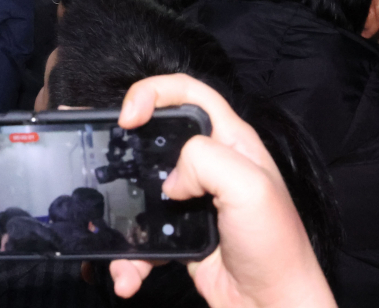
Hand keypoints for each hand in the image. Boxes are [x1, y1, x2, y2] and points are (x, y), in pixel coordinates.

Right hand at [109, 74, 334, 307]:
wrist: (273, 307)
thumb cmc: (275, 246)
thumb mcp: (250, 186)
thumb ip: (205, 160)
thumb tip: (171, 178)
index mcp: (231, 140)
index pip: (188, 91)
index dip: (153, 92)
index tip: (129, 116)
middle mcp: (211, 164)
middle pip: (156, 134)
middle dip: (123, 143)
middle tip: (102, 155)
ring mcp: (194, 199)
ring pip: (141, 188)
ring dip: (119, 212)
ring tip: (112, 236)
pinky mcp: (180, 233)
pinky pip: (142, 235)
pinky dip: (129, 256)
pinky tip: (128, 274)